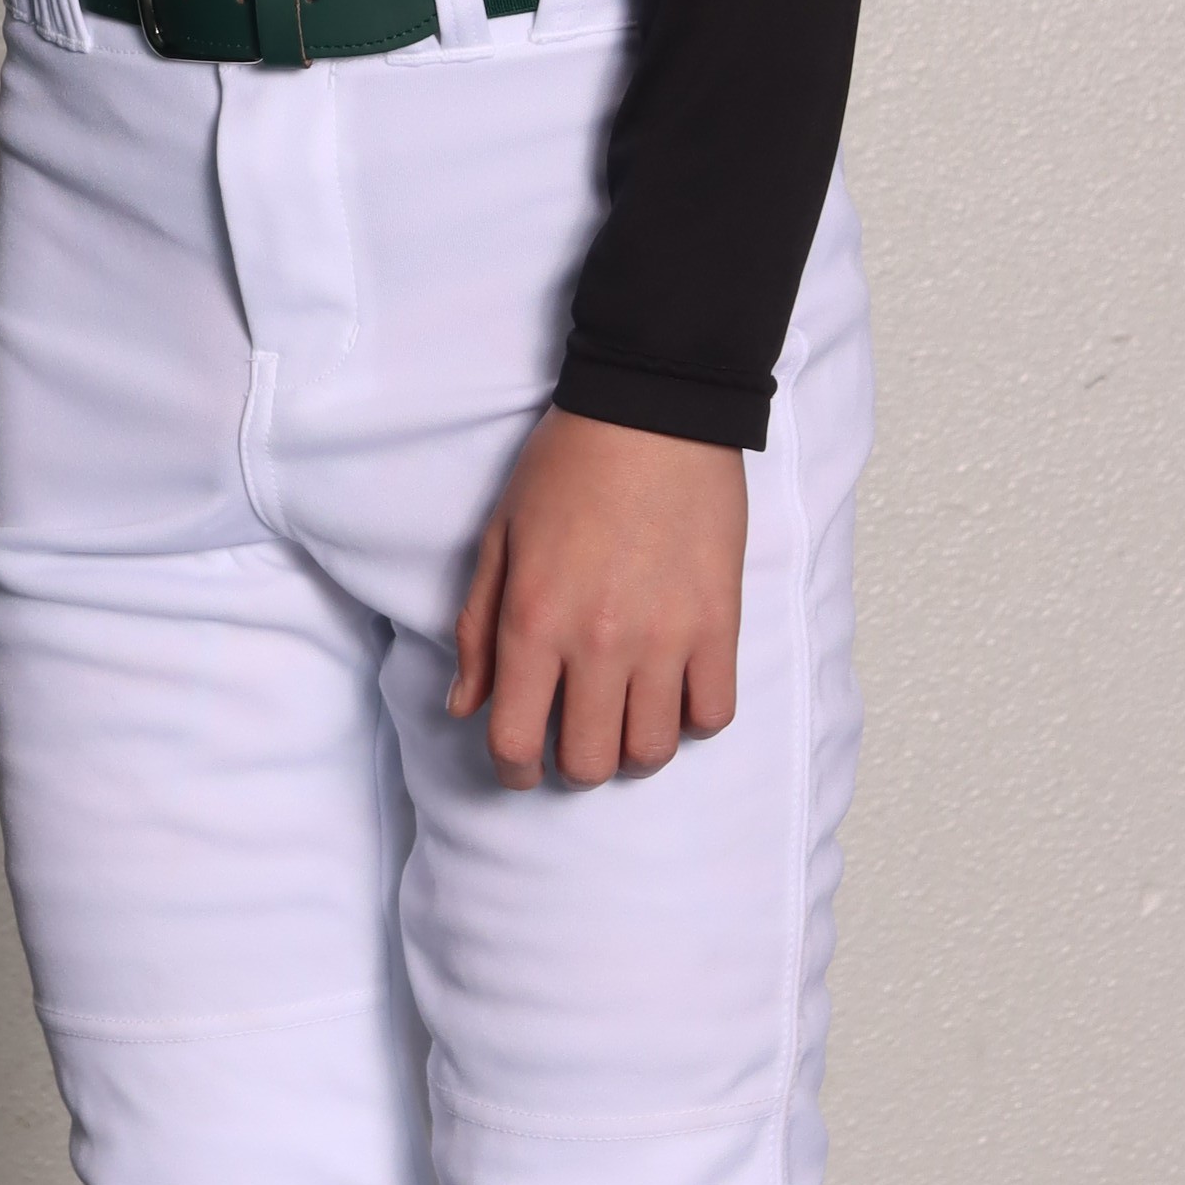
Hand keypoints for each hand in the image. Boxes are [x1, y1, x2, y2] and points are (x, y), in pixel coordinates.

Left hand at [448, 409, 746, 787]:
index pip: (515, 741)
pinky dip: (691, 718)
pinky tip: (673, 690)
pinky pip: (713, 715)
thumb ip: (477, 629)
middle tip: (574, 734)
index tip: (518, 766)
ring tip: (624, 714)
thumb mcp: (499, 538)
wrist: (652, 413)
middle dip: (572, 763)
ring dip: (631, 748)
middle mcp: (598, 644)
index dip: (512, 770)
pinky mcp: (719, 626)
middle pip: (588, 764)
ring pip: (651, 752)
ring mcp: (665, 639)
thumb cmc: (565, 468)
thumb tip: (465, 707)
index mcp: (533, 622)